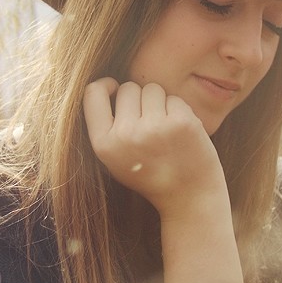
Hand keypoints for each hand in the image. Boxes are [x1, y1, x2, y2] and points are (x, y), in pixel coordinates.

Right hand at [83, 78, 226, 213]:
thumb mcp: (116, 159)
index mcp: (104, 145)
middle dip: (139, 99)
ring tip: (164, 130)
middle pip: (128, 88)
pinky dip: (179, 111)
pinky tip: (181, 133)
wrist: (189, 198)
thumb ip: (107, 126)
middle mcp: (126, 135)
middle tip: (149, 125)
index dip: (105, 85)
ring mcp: (154, 127)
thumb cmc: (150, 174)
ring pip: (152, 89)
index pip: (93, 93)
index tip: (115, 89)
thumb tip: (109, 84)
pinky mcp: (181, 122)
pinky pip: (174, 98)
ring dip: (159, 103)